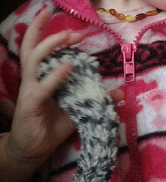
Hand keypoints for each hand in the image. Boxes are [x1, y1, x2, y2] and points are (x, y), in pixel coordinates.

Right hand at [0, 9, 82, 181]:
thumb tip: (120, 92)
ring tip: (68, 37)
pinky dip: (55, 76)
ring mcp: (29, 90)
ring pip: (33, 60)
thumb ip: (96, 98)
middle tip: (72, 31)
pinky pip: (42, 87)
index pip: (40, 49)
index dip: (51, 35)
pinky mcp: (30, 104)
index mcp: (41, 76)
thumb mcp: (79, 108)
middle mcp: (32, 79)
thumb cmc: (52, 125)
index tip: (77, 33)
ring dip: (50, 46)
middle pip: (31, 48)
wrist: (33, 150)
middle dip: (46, 32)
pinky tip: (68, 67)